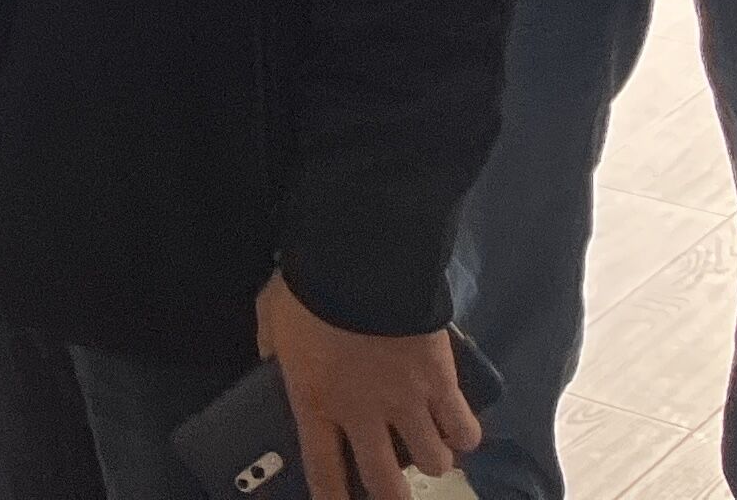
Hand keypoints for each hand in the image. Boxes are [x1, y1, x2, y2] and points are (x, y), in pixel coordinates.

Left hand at [254, 274, 479, 497]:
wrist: (360, 261)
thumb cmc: (308, 287)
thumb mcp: (271, 317)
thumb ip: (271, 347)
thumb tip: (271, 360)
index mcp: (315, 402)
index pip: (322, 471)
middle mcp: (364, 415)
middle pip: (386, 483)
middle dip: (393, 496)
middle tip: (394, 491)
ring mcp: (408, 402)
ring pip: (434, 462)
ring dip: (433, 459)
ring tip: (430, 447)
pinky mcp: (443, 383)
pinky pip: (465, 429)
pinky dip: (463, 434)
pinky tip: (457, 428)